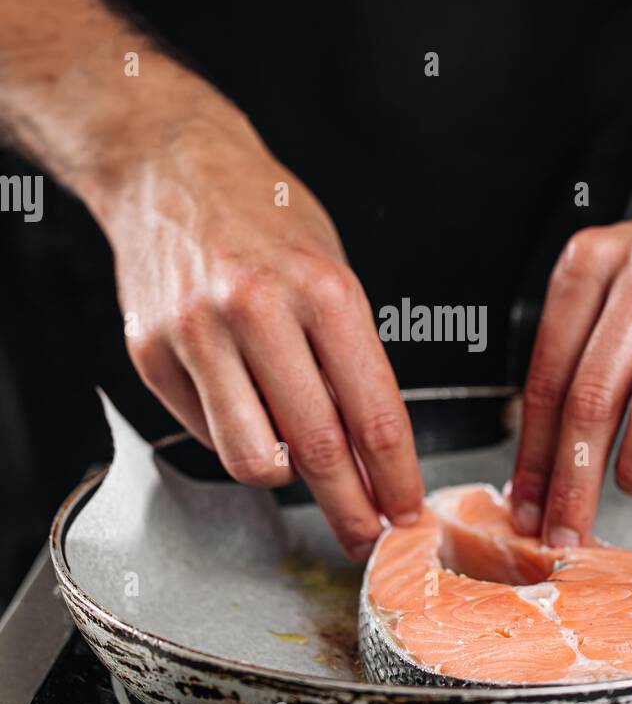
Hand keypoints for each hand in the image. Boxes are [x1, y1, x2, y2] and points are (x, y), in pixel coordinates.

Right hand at [92, 75, 422, 558]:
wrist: (170, 168)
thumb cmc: (265, 219)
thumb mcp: (331, 270)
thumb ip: (350, 357)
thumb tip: (370, 452)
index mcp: (322, 288)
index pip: (373, 411)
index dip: (396, 477)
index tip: (408, 511)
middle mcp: (258, 311)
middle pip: (316, 448)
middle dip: (351, 509)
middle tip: (365, 535)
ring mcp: (197, 334)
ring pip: (250, 457)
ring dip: (283, 478)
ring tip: (296, 462)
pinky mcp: (150, 353)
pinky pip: (205, 431)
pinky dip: (234, 434)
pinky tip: (244, 404)